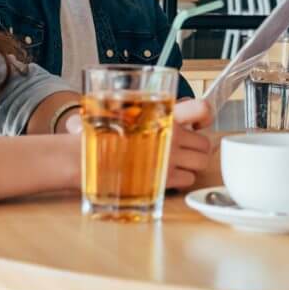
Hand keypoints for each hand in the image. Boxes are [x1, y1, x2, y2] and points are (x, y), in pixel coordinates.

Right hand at [64, 97, 213, 191]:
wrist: (82, 156)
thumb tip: (177, 112)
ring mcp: (168, 159)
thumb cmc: (101, 132)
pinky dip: (180, 180)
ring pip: (200, 164)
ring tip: (175, 163)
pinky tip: (165, 174)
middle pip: (206, 144)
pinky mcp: (162, 180)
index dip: (205, 115)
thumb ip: (154, 110)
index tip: (199, 122)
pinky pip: (186, 180)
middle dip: (199, 148)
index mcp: (165, 113)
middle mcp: (171, 135)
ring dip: (191, 165)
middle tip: (187, 148)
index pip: (203, 108)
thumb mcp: (127, 108)